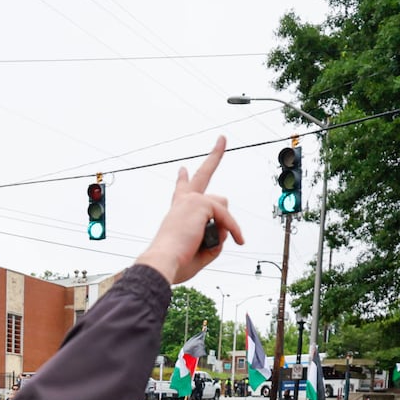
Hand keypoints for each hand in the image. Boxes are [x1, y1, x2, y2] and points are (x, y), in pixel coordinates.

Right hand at [135, 137, 244, 283]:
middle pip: (204, 174)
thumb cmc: (176, 261)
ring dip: (226, 225)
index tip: (183, 169)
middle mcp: (183, 201)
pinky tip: (235, 240)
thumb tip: (227, 228)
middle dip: (215, 154)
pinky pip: (226, 217)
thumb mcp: (200, 251)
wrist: (164, 261)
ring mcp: (192, 200)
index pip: (181, 192)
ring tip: (214, 243)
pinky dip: (232, 229)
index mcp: (177, 212)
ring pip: (222, 206)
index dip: (183, 180)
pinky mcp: (201, 203)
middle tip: (222, 138)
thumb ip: (215, 238)